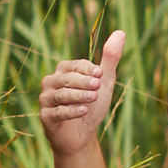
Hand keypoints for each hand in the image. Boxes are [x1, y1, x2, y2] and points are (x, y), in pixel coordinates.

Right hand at [38, 31, 125, 155]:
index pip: (74, 65)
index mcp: (63, 71)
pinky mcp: (46, 117)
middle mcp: (51, 83)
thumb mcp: (104, 81)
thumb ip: (110, 59)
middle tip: (98, 85)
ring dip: (78, 95)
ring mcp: (46, 100)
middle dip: (83, 81)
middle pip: (66, 79)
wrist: (82, 135)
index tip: (101, 73)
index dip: (87, 69)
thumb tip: (121, 32)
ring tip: (94, 97)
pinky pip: (57, 112)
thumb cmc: (91, 104)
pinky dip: (70, 111)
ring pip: (61, 95)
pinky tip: (83, 110)